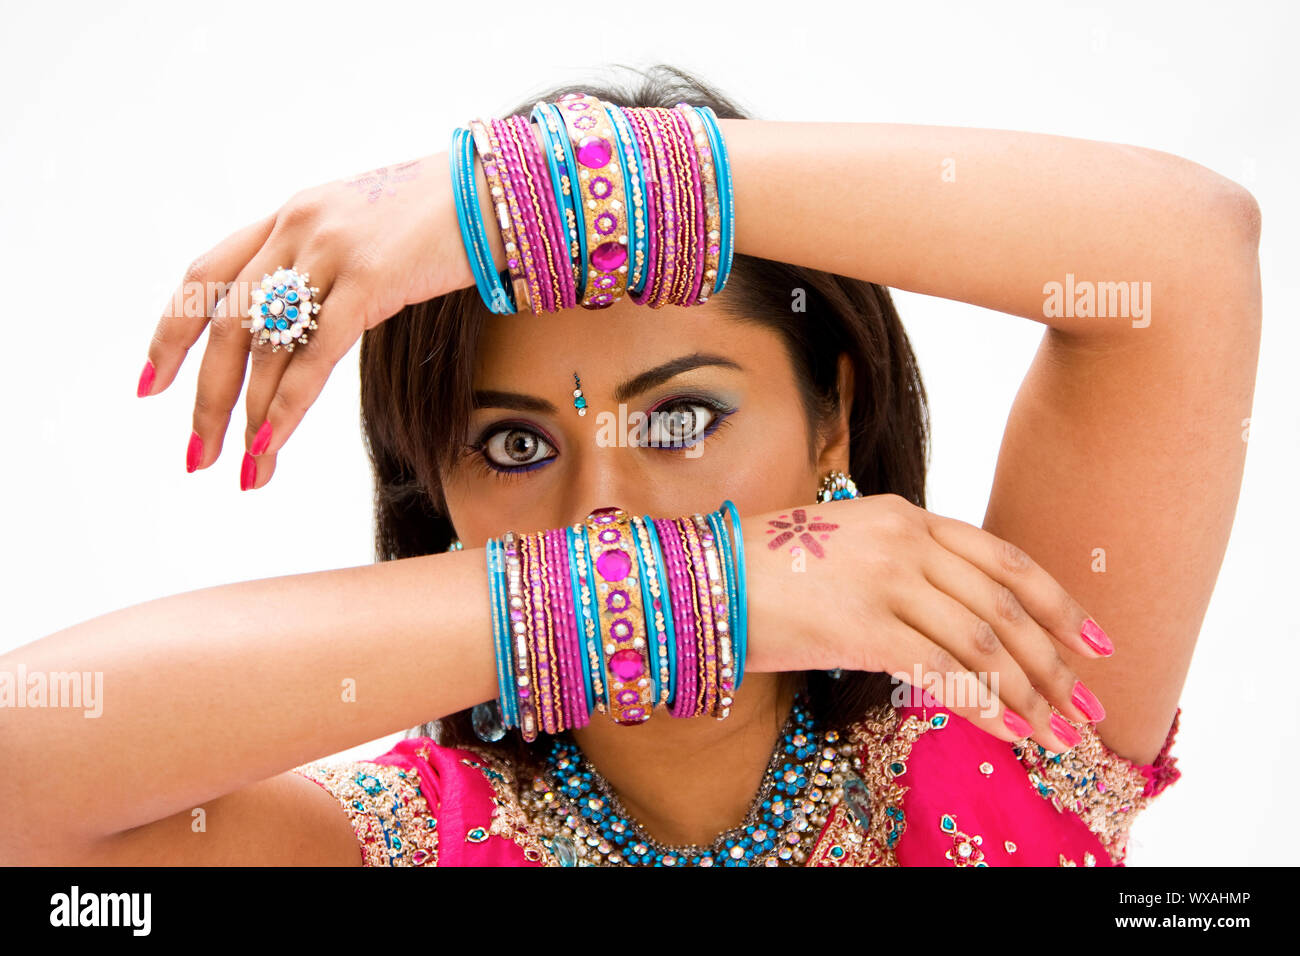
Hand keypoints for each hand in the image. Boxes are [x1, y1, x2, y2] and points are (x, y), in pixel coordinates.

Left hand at [138, 153, 475, 488]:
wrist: (497, 189)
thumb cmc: (441, 219)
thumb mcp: (364, 232)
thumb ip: (325, 267)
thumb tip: (304, 326)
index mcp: (290, 216)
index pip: (206, 276)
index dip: (170, 332)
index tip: (152, 384)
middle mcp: (297, 227)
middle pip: (224, 323)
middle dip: (205, 397)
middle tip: (198, 454)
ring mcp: (331, 251)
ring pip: (264, 344)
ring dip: (246, 414)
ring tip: (245, 467)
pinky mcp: (372, 278)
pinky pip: (316, 354)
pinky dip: (288, 404)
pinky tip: (274, 440)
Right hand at [743, 493, 1113, 752]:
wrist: (704, 578)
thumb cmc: (769, 569)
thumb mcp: (848, 546)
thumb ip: (905, 566)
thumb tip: (957, 616)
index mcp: (907, 516)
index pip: (1003, 560)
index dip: (1058, 603)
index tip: (1097, 642)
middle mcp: (906, 540)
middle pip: (1004, 606)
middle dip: (1055, 661)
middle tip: (1089, 705)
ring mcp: (887, 580)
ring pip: (982, 643)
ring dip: (1029, 694)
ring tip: (1059, 732)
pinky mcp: (864, 624)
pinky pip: (943, 672)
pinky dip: (986, 707)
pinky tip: (1012, 733)